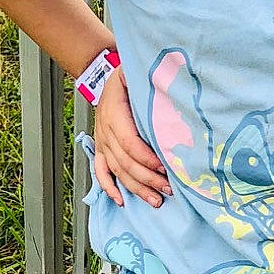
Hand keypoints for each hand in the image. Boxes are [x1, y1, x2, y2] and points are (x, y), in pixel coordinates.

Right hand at [92, 65, 170, 208]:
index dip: (146, 158)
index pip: (130, 142)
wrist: (104, 75)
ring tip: (156, 200)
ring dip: (136, 187)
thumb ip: (151, 82)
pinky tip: (121, 200)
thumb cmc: (127, 75)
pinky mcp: (101, 148)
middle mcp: (105, 130)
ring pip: (117, 170)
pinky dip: (109, 188)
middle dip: (148, 178)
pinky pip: (101, 171)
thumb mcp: (135, 73)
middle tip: (168, 188)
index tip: (165, 167)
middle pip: (125, 161)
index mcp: (115, 113)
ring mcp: (102, 141)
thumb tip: (172, 89)